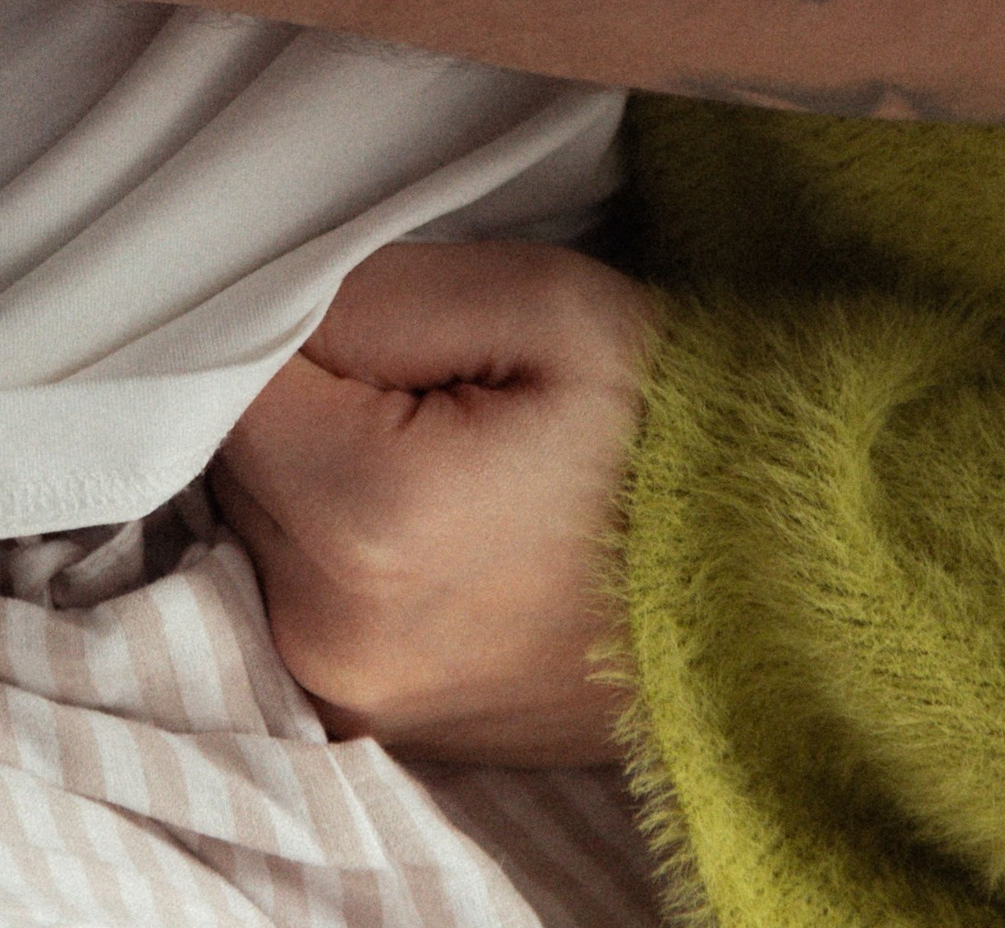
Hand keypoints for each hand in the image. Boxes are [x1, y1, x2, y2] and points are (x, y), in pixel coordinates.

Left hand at [208, 238, 662, 766]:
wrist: (775, 586)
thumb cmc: (670, 433)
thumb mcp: (544, 304)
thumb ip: (376, 287)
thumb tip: (264, 293)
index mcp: (364, 516)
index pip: (228, 373)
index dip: (292, 317)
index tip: (386, 309)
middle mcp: (327, 631)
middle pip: (238, 452)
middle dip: (309, 388)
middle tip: (438, 367)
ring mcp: (346, 691)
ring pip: (263, 514)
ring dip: (323, 459)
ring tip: (448, 434)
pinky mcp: (372, 715)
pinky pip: (299, 583)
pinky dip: (344, 528)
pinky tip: (440, 500)